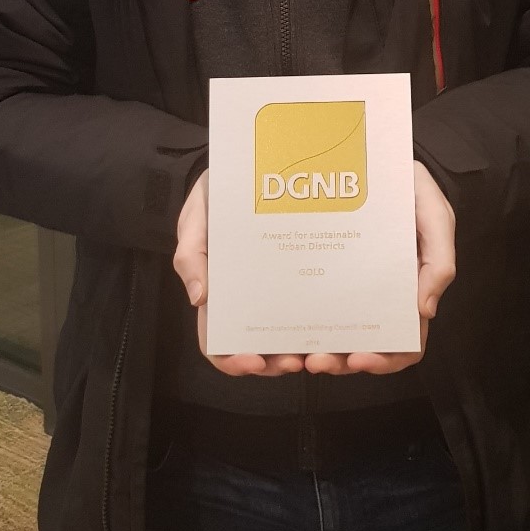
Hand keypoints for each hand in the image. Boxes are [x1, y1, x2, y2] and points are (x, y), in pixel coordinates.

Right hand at [173, 170, 304, 376]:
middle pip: (260, 348)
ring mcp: (281, 289)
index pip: (219, 341)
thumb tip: (198, 298)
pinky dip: (324, 321)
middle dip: (276, 362)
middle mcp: (252, 299)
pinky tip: (338, 322)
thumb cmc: (214, 198)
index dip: (233, 360)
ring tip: (321, 352)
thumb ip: (190, 255)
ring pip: (291, 333)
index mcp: (220, 295)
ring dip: (304, 350)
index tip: (252, 362)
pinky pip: (316, 304)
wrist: (248, 168)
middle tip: (296, 361)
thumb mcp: (195, 221)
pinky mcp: (305, 273)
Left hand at [303, 160, 455, 375]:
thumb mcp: (435, 217)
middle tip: (317, 362)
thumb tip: (425, 311)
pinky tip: (283, 327)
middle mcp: (375, 297)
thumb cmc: (412, 190)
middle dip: (341, 363)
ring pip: (333, 335)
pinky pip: (310, 306)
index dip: (385, 360)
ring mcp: (346, 286)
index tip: (361, 358)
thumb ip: (438, 260)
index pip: (404, 343)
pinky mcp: (321, 272)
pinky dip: (300, 324)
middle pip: (363, 348)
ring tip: (296, 356)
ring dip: (317, 352)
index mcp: (407, 293)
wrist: (376, 159)